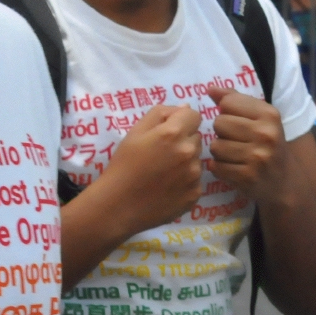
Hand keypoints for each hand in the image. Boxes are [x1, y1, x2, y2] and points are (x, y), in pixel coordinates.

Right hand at [95, 105, 202, 234]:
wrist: (117, 206)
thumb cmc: (123, 164)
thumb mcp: (135, 131)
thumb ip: (161, 113)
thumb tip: (184, 108)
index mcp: (173, 133)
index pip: (195, 115)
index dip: (182, 121)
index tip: (170, 131)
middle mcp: (189, 152)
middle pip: (196, 137)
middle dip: (184, 141)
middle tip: (163, 153)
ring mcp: (194, 176)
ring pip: (197, 159)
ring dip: (186, 161)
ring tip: (164, 172)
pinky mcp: (195, 195)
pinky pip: (196, 181)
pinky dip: (185, 182)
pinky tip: (167, 188)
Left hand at [205, 87, 291, 204]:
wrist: (285, 182)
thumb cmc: (268, 144)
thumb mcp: (260, 118)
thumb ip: (235, 100)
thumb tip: (210, 89)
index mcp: (269, 114)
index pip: (228, 102)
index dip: (226, 112)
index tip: (237, 121)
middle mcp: (266, 134)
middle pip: (219, 123)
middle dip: (222, 132)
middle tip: (235, 141)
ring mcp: (257, 157)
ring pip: (216, 146)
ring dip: (220, 152)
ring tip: (234, 155)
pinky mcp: (247, 177)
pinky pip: (216, 167)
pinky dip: (220, 168)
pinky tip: (232, 168)